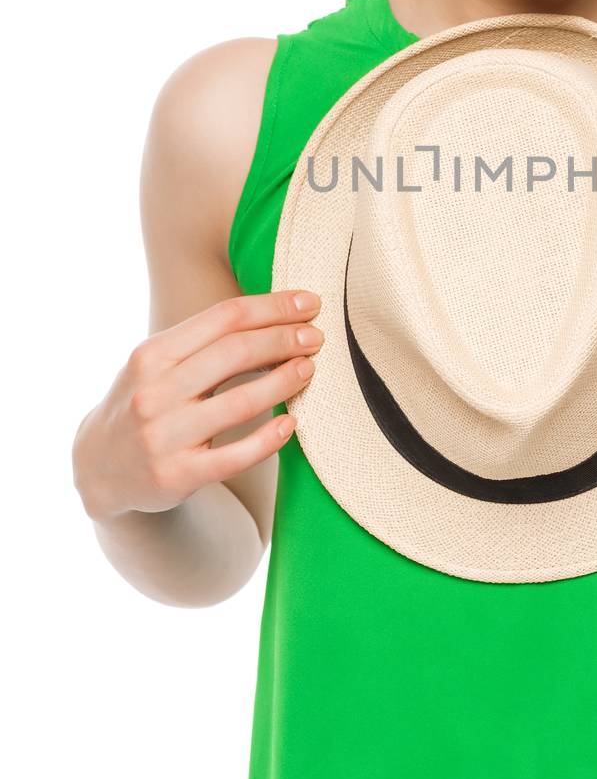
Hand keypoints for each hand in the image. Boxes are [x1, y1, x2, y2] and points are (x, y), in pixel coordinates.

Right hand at [72, 290, 322, 522]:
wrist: (98, 468)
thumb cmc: (145, 403)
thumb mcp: (157, 364)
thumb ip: (204, 341)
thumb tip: (276, 314)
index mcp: (152, 354)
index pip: (223, 317)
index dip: (272, 307)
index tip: (309, 303)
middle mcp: (154, 392)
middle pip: (235, 353)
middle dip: (283, 339)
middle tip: (316, 336)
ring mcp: (164, 436)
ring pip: (241, 402)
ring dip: (284, 381)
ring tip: (309, 369)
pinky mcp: (177, 476)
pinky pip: (236, 455)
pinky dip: (269, 439)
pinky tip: (291, 424)